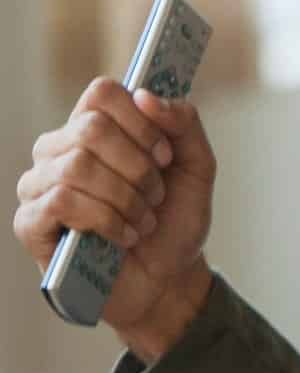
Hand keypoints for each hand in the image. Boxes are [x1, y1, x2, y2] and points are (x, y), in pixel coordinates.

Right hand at [14, 78, 217, 355]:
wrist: (168, 279)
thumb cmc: (173, 221)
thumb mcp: (196, 169)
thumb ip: (184, 124)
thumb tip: (146, 95)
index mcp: (94, 129)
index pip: (102, 93)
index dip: (142, 122)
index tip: (165, 157)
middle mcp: (59, 150)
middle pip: (91, 127)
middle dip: (139, 168)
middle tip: (155, 197)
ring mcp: (39, 185)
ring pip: (77, 165)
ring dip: (126, 198)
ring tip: (142, 221)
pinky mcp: (30, 222)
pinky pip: (62, 201)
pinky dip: (106, 219)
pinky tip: (123, 236)